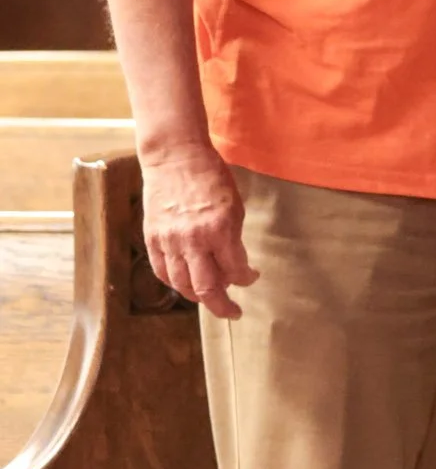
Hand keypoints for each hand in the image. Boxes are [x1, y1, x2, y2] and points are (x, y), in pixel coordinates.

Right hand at [140, 141, 256, 319]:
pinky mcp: (152, 238)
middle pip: (206, 289)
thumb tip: (234, 266)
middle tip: (233, 312)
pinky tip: (185, 284)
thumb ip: (233, 238)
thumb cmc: (211, 176)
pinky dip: (175, 283)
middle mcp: (193, 239)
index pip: (235, 270)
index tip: (251, 278)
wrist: (175, 157)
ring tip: (209, 298)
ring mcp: (169, 240)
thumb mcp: (234, 205)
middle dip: (223, 306)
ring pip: (182, 285)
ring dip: (198, 297)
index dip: (246, 279)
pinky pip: (162, 271)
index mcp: (220, 229)